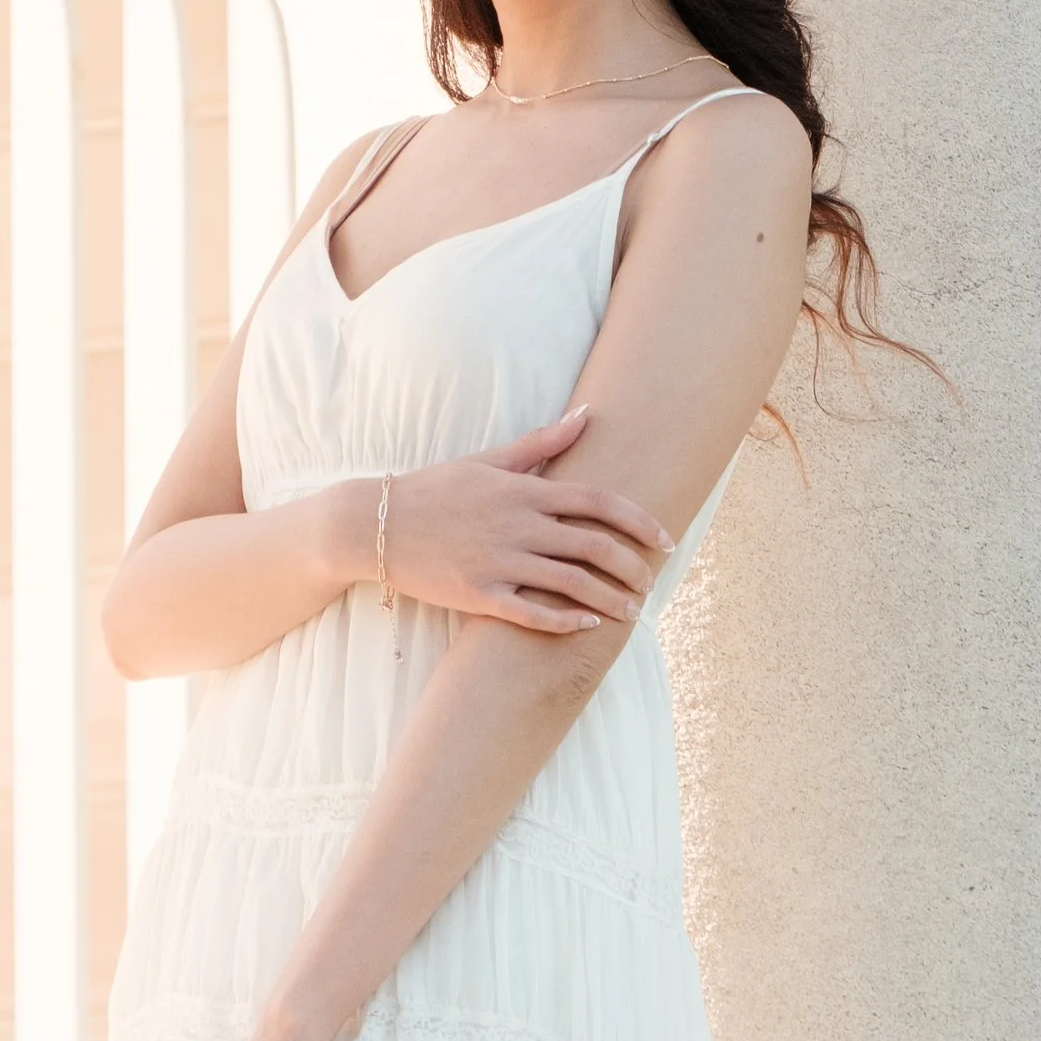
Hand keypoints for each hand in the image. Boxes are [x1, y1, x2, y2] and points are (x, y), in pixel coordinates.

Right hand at [380, 410, 672, 633]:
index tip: (665, 539)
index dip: (639, 521)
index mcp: (524, 491)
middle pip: (594, 546)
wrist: (375, 524)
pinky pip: (533, 613)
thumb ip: (541, 442)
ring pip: (572, 584)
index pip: (597, 501)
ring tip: (631, 612)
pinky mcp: (480, 595)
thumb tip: (587, 414)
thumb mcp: (489, 460)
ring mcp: (500, 562)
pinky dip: (566, 622)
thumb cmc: (436, 489)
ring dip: (610, 600)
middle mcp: (518, 526)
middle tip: (649, 582)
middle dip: (632, 567)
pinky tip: (587, 626)